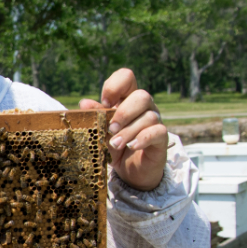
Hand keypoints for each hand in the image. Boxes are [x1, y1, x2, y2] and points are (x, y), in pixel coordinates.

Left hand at [80, 69, 167, 190]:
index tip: (104, 104)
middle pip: (142, 96)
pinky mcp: (162, 138)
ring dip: (129, 131)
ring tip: (116, 144)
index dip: (115, 86)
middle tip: (110, 129)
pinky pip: (158, 131)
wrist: (130, 170)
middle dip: (123, 113)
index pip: (127, 77)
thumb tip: (84, 103)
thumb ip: (96, 117)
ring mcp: (155, 121)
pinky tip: (132, 146)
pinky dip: (143, 138)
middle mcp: (144, 107)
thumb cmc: (115, 146)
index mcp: (127, 99)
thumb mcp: (102, 132)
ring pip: (149, 117)